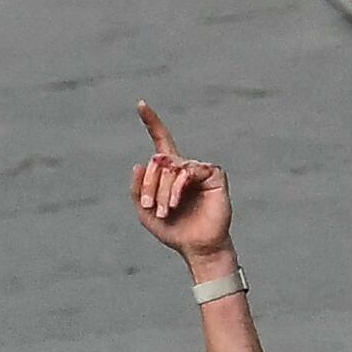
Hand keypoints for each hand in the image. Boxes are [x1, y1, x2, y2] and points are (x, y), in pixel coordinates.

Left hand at [130, 101, 232, 266]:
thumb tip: (139, 164)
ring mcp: (199, 169)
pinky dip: (177, 187)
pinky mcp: (214, 174)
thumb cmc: (173, 230)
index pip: (161, 141)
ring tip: (163, 210)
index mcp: (169, 172)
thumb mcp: (144, 212)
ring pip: (171, 167)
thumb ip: (137, 189)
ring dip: (162, 190)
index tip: (140, 103)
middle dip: (150, 184)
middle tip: (151, 207)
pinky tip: (175, 202)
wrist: (197, 247)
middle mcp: (184, 166)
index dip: (151, 122)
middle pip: (159, 159)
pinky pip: (188, 171)